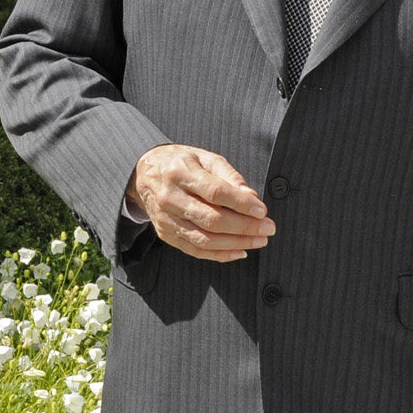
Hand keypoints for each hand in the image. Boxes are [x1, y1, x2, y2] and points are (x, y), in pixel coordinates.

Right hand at [126, 144, 273, 261]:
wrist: (144, 173)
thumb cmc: (182, 163)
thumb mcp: (206, 158)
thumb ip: (230, 177)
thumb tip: (251, 198)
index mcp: (180, 172)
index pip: (215, 192)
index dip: (241, 204)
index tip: (262, 211)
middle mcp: (170, 198)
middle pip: (211, 219)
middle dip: (245, 227)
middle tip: (268, 228)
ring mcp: (166, 219)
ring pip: (204, 240)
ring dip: (236, 244)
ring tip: (259, 241)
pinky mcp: (166, 234)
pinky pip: (195, 250)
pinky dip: (220, 255)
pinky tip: (240, 251)